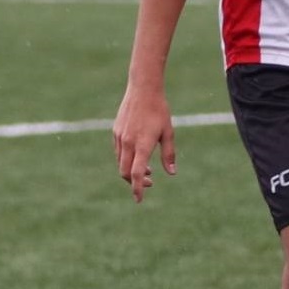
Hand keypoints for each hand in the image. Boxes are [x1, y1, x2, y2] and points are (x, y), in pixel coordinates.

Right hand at [113, 85, 175, 202]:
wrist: (143, 89)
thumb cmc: (159, 110)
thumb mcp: (168, 132)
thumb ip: (169, 154)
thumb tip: (172, 173)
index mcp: (142, 145)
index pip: (137, 173)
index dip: (138, 188)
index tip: (139, 199)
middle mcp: (128, 143)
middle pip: (125, 172)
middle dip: (134, 182)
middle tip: (150, 183)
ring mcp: (120, 137)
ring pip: (121, 162)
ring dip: (131, 170)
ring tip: (148, 170)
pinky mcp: (116, 131)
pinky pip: (118, 152)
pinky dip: (127, 159)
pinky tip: (138, 155)